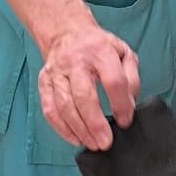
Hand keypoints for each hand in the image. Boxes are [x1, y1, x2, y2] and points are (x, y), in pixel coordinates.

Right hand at [35, 21, 139, 150]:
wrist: (67, 32)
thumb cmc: (97, 46)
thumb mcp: (123, 52)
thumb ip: (131, 77)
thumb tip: (129, 104)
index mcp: (100, 51)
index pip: (113, 81)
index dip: (121, 104)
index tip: (125, 120)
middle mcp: (75, 61)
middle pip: (84, 96)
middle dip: (95, 123)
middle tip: (106, 142)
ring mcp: (57, 72)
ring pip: (64, 105)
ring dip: (79, 129)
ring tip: (92, 143)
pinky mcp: (44, 81)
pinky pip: (49, 109)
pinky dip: (61, 128)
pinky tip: (74, 137)